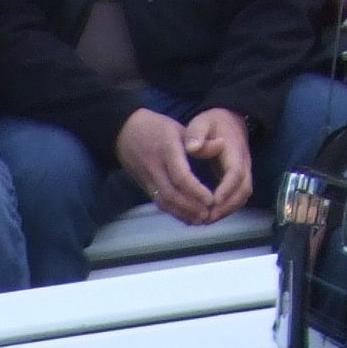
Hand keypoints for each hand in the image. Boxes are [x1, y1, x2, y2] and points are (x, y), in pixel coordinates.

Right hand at [114, 105, 219, 223]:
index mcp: (167, 151)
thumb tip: (222, 145)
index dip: (195, 190)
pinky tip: (189, 218)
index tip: (211, 199)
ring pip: (164, 202)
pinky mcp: (145, 187)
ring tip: (201, 220)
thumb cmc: (156, 128)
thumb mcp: (179, 128)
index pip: (180, 176)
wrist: (124, 134)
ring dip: (183, 213)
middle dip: (191, 207)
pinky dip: (175, 213)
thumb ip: (200, 141)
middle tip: (209, 214)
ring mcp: (148, 179)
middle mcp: (155, 168)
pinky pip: (160, 203)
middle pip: (171, 194)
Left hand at [177, 106, 253, 220]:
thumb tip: (192, 147)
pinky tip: (210, 215)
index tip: (213, 201)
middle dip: (227, 206)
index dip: (227, 189)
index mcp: (235, 150)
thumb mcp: (201, 123)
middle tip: (207, 218)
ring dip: (227, 210)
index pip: (236, 173)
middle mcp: (244, 163)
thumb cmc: (212, 122)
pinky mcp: (239, 178)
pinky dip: (227, 208)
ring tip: (207, 220)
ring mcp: (244, 172)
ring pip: (242, 196)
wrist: (230, 119)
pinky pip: (238, 197)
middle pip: (243, 190)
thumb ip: (196, 134)